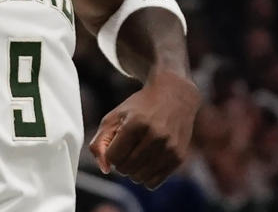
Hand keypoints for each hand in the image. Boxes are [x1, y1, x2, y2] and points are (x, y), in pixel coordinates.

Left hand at [89, 70, 199, 188]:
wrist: (174, 96)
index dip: (110, 152)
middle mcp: (155, 136)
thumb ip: (99, 142)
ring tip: (137, 153)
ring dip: (132, 170)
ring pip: (138, 178)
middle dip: (121, 161)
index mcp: (136, 123)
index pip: (113, 157)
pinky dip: (146, 176)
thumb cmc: (139, 108)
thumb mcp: (114, 117)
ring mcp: (169, 148)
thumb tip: (104, 169)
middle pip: (125, 168)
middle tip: (127, 147)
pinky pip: (153, 182)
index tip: (116, 143)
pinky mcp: (178, 157)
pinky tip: (147, 160)